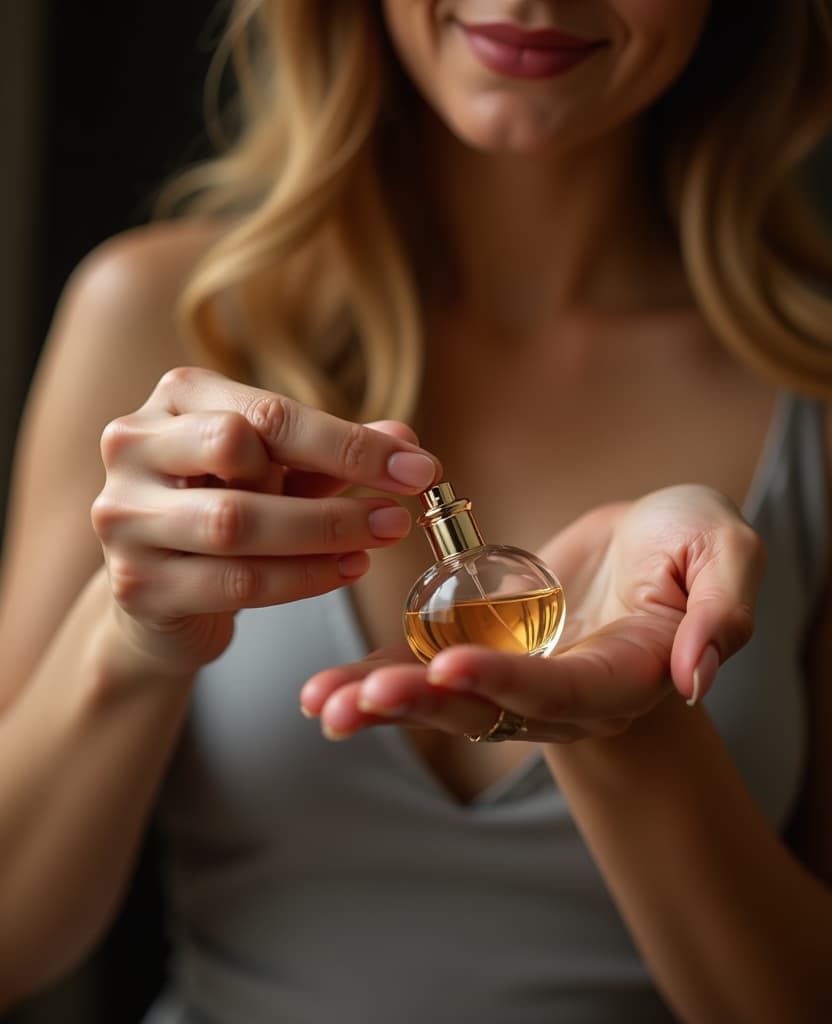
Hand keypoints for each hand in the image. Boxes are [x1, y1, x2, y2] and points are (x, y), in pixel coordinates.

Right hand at [91, 366, 440, 672]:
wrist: (165, 591)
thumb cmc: (230, 508)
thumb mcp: (284, 471)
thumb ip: (334, 454)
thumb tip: (406, 440)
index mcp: (175, 399)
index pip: (269, 411)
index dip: (351, 442)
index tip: (420, 469)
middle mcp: (133, 446)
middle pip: (237, 449)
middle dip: (332, 482)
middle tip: (398, 513)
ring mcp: (124, 516)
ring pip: (234, 522)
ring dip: (324, 534)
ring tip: (381, 539)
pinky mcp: (135, 584)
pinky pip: (233, 582)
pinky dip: (302, 579)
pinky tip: (346, 570)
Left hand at [300, 485, 764, 741]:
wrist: (646, 553)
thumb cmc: (686, 545)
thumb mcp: (725, 555)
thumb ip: (721, 612)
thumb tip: (697, 677)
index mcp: (622, 671)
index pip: (563, 688)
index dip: (510, 681)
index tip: (452, 667)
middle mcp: (563, 691)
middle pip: (492, 709)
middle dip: (426, 704)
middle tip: (362, 699)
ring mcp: (517, 675)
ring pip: (447, 700)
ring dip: (385, 704)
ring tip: (323, 705)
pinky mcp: (483, 650)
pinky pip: (426, 668)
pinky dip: (377, 678)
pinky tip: (323, 691)